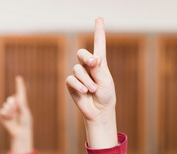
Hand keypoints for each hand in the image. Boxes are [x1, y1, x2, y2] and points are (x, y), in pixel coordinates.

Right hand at [0, 76, 33, 153]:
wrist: (20, 132)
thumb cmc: (25, 123)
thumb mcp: (25, 113)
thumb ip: (21, 105)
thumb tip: (15, 97)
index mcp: (22, 103)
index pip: (20, 92)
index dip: (19, 85)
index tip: (19, 78)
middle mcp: (15, 105)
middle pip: (11, 99)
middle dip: (13, 105)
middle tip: (16, 112)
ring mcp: (9, 110)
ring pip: (6, 105)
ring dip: (10, 111)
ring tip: (14, 117)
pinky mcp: (4, 115)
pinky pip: (2, 111)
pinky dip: (5, 114)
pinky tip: (9, 119)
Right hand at [66, 17, 117, 148]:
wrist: (99, 111)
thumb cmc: (106, 95)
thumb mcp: (105, 81)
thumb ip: (99, 69)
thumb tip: (92, 59)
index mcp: (99, 63)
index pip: (98, 44)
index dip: (98, 31)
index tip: (99, 18)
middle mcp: (88, 67)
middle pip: (82, 53)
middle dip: (86, 57)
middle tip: (94, 63)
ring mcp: (79, 76)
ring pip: (77, 69)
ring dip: (86, 80)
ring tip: (93, 90)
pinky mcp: (72, 85)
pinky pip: (71, 79)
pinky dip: (78, 85)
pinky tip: (84, 91)